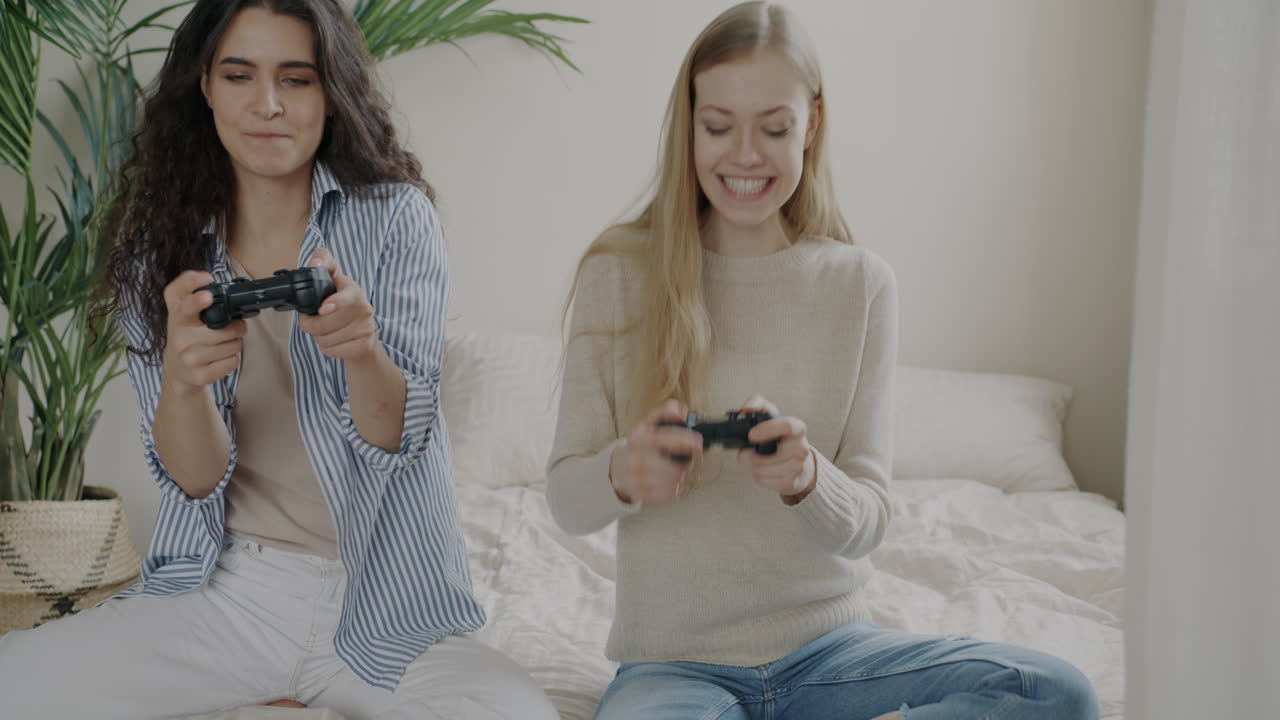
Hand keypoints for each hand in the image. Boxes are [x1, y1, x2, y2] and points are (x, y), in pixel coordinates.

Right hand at [161, 270, 245, 391]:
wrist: (178, 370)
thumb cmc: (187, 335)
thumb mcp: (182, 311)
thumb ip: (190, 291)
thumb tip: (208, 278)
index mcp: (177, 315)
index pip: (182, 302)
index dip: (195, 298)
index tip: (207, 295)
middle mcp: (179, 336)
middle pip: (223, 329)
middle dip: (237, 327)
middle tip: (235, 327)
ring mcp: (187, 358)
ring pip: (232, 345)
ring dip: (235, 343)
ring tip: (224, 343)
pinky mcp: (198, 376)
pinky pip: (231, 362)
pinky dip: (232, 359)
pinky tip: (220, 359)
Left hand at [297, 248, 378, 361]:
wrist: (364, 336)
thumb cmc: (342, 308)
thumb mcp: (333, 281)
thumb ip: (323, 263)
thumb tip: (315, 263)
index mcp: (353, 290)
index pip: (347, 295)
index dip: (335, 302)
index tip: (323, 308)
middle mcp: (363, 307)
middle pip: (325, 323)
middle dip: (310, 325)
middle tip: (312, 321)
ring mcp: (366, 327)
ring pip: (326, 339)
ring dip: (319, 338)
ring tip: (326, 332)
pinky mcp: (365, 345)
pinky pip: (334, 351)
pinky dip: (328, 349)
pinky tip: (334, 342)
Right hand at [609, 399, 702, 504]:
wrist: (620, 468)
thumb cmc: (642, 445)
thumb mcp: (650, 425)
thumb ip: (665, 414)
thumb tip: (681, 411)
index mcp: (637, 438)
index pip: (660, 438)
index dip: (682, 440)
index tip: (698, 442)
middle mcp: (633, 459)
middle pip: (668, 465)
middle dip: (683, 464)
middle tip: (687, 461)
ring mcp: (635, 478)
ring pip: (670, 480)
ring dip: (679, 475)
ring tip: (676, 470)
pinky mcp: (641, 494)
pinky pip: (667, 494)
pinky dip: (674, 487)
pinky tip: (670, 481)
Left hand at [738, 394, 816, 503]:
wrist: (800, 465)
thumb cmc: (782, 439)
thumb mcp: (772, 417)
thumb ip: (758, 404)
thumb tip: (747, 408)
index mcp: (797, 429)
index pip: (786, 426)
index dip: (767, 430)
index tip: (751, 435)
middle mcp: (801, 447)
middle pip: (765, 455)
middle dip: (749, 454)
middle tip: (749, 451)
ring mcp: (798, 467)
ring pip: (760, 468)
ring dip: (752, 465)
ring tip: (757, 460)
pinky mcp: (792, 482)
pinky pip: (763, 480)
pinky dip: (758, 476)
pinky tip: (763, 471)